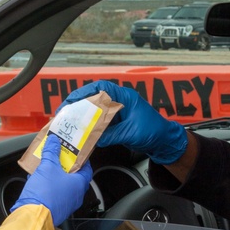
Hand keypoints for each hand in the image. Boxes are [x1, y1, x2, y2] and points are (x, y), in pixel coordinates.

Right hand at [11, 136, 92, 225]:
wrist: (33, 216)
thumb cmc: (45, 192)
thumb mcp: (47, 166)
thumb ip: (51, 152)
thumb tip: (54, 140)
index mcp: (79, 184)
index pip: (87, 168)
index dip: (82, 159)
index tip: (76, 152)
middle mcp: (76, 195)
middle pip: (74, 177)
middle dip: (66, 166)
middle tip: (60, 157)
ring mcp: (67, 204)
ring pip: (63, 186)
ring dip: (56, 176)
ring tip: (47, 166)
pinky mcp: (56, 210)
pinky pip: (55, 194)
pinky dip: (49, 186)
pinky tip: (39, 180)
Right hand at [59, 80, 187, 163]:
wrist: (164, 141)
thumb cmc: (154, 131)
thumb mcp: (131, 133)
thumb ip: (111, 135)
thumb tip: (93, 139)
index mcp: (125, 97)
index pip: (101, 87)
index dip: (84, 91)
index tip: (71, 100)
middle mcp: (119, 101)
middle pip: (94, 97)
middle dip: (78, 104)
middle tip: (65, 113)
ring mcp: (117, 112)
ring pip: (95, 110)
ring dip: (83, 116)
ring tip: (70, 123)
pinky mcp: (117, 123)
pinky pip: (100, 121)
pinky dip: (91, 126)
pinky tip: (82, 133)